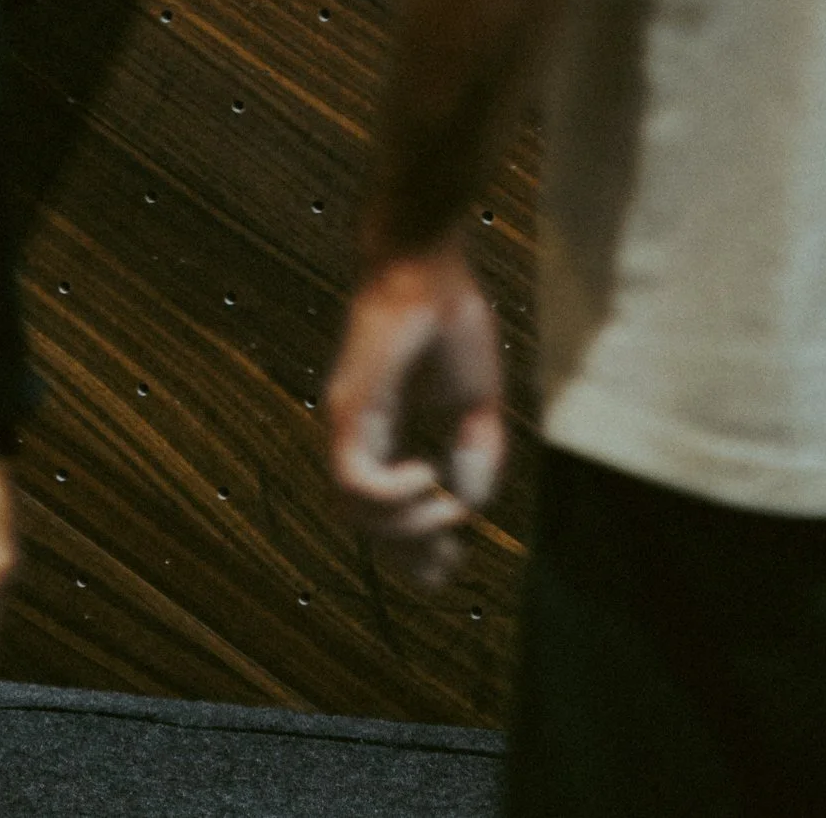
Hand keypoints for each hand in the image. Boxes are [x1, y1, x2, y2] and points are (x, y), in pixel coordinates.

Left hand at [326, 244, 504, 593]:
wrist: (427, 261)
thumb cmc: (449, 317)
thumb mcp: (478, 400)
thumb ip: (477, 452)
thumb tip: (469, 501)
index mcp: (383, 434)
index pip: (385, 510)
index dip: (414, 547)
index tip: (449, 565)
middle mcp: (357, 435)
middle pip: (365, 523)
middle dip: (410, 551)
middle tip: (448, 559)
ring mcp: (348, 423)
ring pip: (354, 511)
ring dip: (405, 525)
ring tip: (443, 505)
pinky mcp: (351, 409)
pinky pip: (355, 480)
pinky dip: (391, 496)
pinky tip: (425, 478)